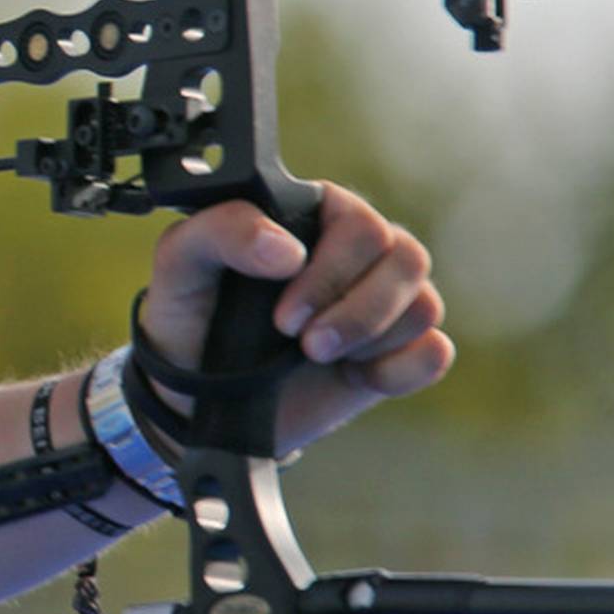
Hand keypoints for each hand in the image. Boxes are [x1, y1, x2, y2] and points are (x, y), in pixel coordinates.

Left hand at [141, 182, 451, 451]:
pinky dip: (398, 371)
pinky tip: (354, 377)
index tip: (283, 317)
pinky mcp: (394, 352)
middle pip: (407, 260)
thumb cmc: (189, 316)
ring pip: (425, 305)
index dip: (332, 271)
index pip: (361, 223)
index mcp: (314, 216)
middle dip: (356, 312)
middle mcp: (358, 251)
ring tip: (316, 358)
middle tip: (303, 344)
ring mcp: (380, 301)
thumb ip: (222, 231)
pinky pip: (433, 352)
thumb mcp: (180, 264)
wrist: (195, 397)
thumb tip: (286, 249)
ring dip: (370, 339)